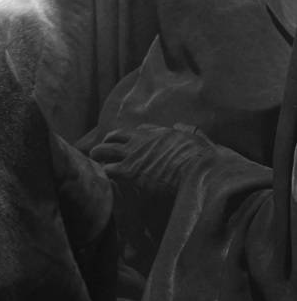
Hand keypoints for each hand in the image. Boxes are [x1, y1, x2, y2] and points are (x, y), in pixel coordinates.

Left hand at [90, 124, 212, 208]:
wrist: (201, 171)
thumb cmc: (206, 159)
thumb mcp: (200, 139)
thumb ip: (190, 131)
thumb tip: (182, 126)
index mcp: (162, 133)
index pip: (141, 130)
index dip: (133, 135)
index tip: (129, 140)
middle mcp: (144, 140)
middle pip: (117, 135)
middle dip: (109, 140)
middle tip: (103, 146)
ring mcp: (134, 154)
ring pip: (106, 149)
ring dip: (99, 153)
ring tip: (94, 156)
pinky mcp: (129, 170)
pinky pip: (109, 169)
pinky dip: (106, 172)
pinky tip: (106, 175)